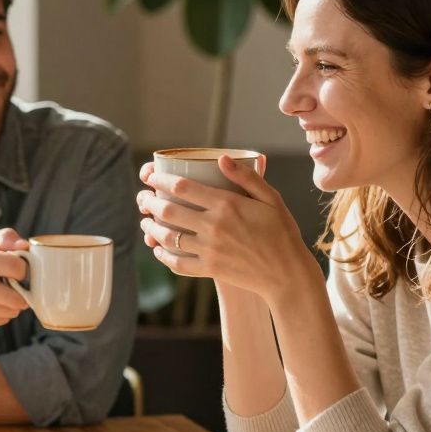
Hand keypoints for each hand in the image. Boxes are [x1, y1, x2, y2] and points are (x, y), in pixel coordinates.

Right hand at [0, 228, 29, 330]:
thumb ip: (4, 237)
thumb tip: (25, 245)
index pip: (16, 268)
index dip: (23, 270)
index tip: (17, 271)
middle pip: (16, 297)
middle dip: (21, 292)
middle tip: (15, 287)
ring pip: (11, 311)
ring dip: (13, 304)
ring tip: (2, 294)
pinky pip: (2, 320)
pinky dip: (2, 313)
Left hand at [136, 155, 317, 303]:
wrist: (287, 273)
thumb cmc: (282, 232)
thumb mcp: (271, 199)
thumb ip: (247, 177)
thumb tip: (222, 158)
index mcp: (227, 204)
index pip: (182, 187)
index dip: (160, 180)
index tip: (150, 176)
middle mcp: (214, 226)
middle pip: (168, 210)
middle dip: (149, 202)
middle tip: (142, 198)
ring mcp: (210, 250)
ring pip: (168, 236)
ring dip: (151, 227)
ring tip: (145, 221)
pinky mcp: (209, 269)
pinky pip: (177, 263)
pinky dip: (163, 255)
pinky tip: (158, 248)